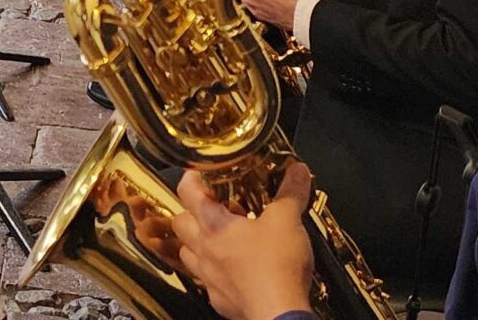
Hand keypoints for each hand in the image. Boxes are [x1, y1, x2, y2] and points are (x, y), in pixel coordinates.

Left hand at [171, 165, 318, 319]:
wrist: (279, 314)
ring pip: (189, 253)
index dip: (190, 178)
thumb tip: (297, 172)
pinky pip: (206, 281)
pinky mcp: (220, 298)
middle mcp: (204, 250)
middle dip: (191, 212)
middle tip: (212, 207)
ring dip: (199, 243)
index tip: (198, 173)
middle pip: (180, 223)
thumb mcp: (287, 220)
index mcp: (213, 224)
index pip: (186, 192)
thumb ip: (290, 193)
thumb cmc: (276, 267)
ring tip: (220, 237)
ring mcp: (209, 276)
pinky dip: (214, 272)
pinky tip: (232, 269)